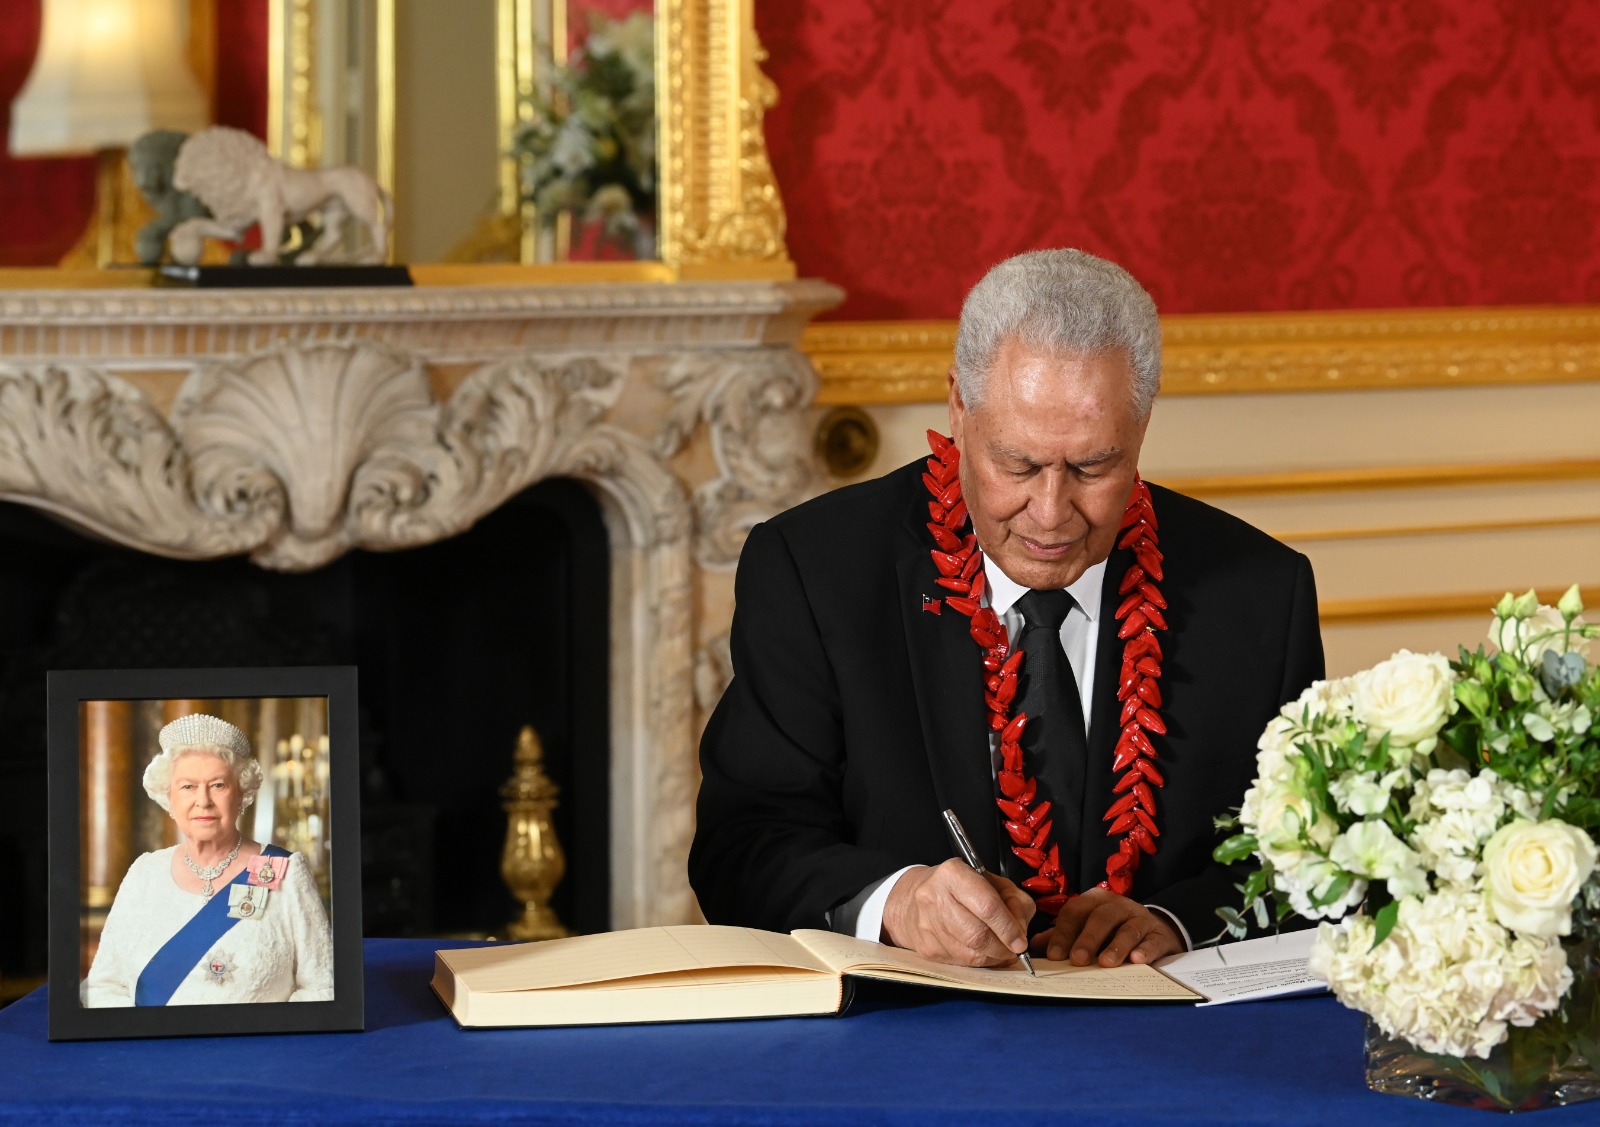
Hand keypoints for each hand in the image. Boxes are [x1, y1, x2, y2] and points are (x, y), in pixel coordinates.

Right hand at [881, 860, 1035, 966]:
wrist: (914, 899)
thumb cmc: (961, 889)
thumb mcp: (994, 882)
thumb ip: (1015, 903)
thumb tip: (1019, 934)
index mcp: (953, 874)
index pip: (987, 906)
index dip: (1008, 928)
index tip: (1020, 941)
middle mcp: (935, 897)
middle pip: (977, 935)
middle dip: (1002, 948)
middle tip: (1013, 950)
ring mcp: (927, 924)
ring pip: (969, 954)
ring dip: (992, 958)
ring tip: (999, 951)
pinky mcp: (926, 948)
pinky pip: (960, 963)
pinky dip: (978, 962)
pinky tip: (981, 952)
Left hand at [1033, 887, 1181, 966]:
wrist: (1154, 930)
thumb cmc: (1112, 931)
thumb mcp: (1086, 927)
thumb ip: (1062, 936)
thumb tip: (1034, 946)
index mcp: (1095, 901)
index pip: (1075, 912)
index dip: (1063, 933)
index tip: (1054, 955)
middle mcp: (1117, 905)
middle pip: (1100, 918)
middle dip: (1087, 939)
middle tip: (1077, 960)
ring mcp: (1140, 918)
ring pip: (1127, 929)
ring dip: (1116, 946)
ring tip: (1106, 963)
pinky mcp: (1159, 934)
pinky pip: (1153, 940)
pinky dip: (1145, 950)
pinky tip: (1137, 960)